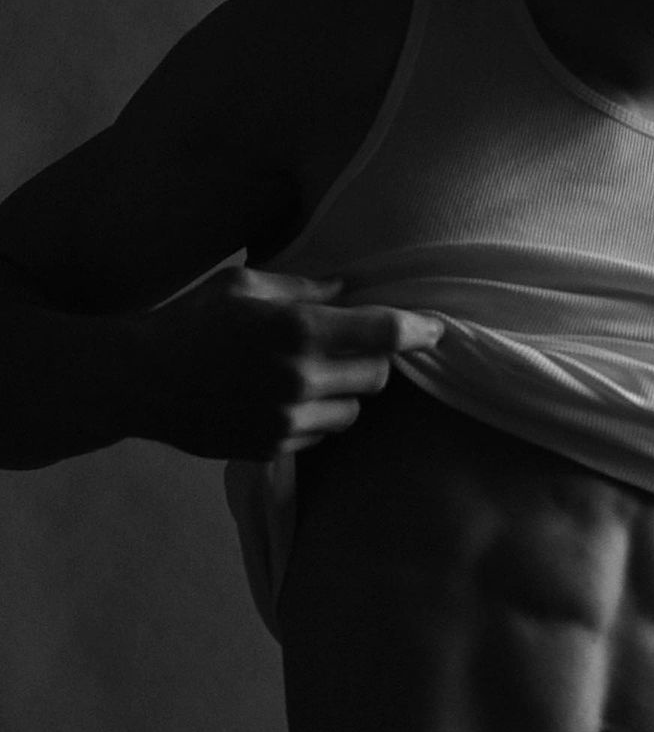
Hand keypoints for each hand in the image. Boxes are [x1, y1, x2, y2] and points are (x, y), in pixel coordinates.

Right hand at [126, 266, 441, 460]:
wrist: (138, 380)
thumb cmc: (193, 319)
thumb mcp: (246, 285)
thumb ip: (305, 288)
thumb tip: (351, 288)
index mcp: (299, 330)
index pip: (385, 333)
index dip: (420, 330)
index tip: (438, 329)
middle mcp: (300, 378)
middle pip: (379, 376)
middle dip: (375, 359)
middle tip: (354, 344)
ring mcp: (287, 418)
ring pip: (354, 410)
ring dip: (347, 390)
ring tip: (314, 372)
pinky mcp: (273, 446)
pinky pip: (322, 432)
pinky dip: (318, 415)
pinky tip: (287, 396)